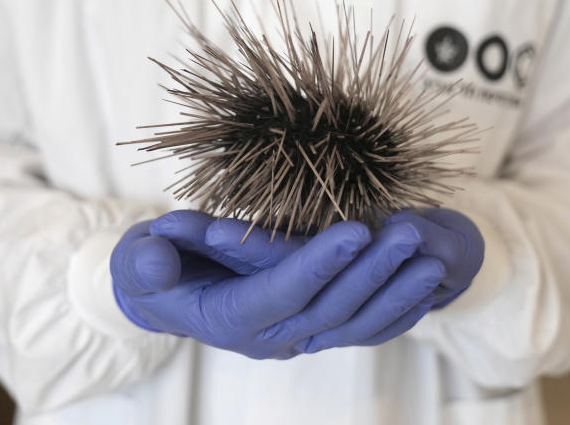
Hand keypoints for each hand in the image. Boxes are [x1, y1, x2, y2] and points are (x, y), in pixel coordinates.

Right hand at [147, 210, 449, 351]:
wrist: (165, 298)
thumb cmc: (150, 273)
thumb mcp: (136, 261)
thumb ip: (144, 260)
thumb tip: (156, 252)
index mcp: (230, 317)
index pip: (282, 292)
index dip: (319, 264)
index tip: (357, 230)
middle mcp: (268, 337)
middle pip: (330, 309)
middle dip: (373, 272)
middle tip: (411, 232)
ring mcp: (293, 338)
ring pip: (354, 324)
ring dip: (396, 293)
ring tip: (434, 259)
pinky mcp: (310, 330)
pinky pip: (361, 331)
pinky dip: (397, 312)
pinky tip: (428, 286)